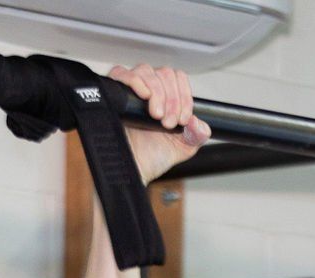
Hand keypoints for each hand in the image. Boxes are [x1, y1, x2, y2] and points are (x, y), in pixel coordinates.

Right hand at [106, 63, 210, 184]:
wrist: (134, 169)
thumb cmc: (153, 157)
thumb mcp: (184, 146)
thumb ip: (198, 134)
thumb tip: (200, 123)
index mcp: (166, 96)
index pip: (178, 78)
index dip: (184, 96)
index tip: (183, 119)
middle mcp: (149, 88)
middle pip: (165, 73)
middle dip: (172, 99)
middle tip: (168, 123)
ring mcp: (132, 88)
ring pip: (147, 71)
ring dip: (158, 93)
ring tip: (157, 117)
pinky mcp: (114, 91)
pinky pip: (123, 73)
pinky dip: (136, 81)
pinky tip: (144, 96)